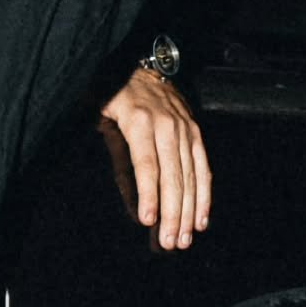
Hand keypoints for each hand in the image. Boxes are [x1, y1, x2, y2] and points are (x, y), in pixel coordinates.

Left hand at [98, 68, 211, 250]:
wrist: (138, 63)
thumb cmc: (112, 94)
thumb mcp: (101, 115)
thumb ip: (115, 152)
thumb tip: (127, 194)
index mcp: (139, 120)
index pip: (146, 164)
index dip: (148, 194)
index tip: (147, 221)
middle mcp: (166, 125)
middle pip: (173, 175)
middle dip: (171, 212)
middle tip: (168, 242)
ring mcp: (184, 128)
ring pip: (191, 176)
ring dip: (189, 211)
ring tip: (184, 239)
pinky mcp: (195, 131)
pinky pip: (203, 167)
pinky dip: (204, 195)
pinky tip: (200, 219)